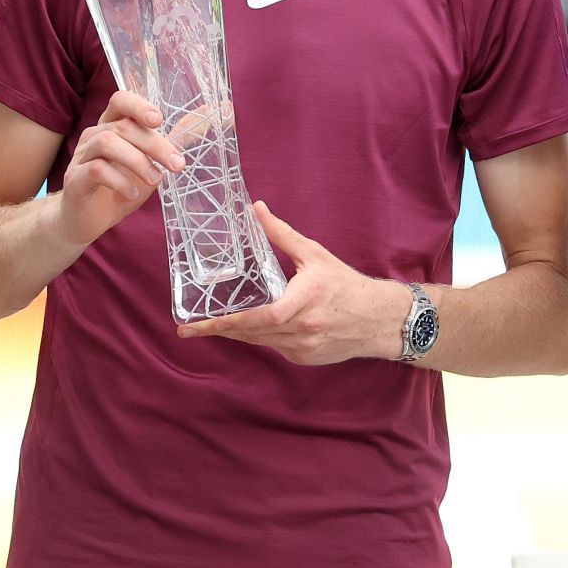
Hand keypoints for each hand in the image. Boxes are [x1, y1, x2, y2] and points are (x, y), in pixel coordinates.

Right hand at [47, 91, 184, 249]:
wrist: (88, 220)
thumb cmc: (121, 186)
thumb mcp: (153, 161)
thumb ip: (176, 139)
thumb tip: (207, 113)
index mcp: (112, 125)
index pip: (120, 100)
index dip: (139, 105)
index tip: (160, 121)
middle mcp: (94, 135)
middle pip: (123, 126)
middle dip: (155, 144)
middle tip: (177, 165)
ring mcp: (81, 156)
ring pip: (107, 142)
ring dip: (138, 161)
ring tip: (155, 180)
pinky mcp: (75, 178)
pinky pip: (96, 169)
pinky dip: (120, 180)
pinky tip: (133, 194)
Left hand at [176, 201, 406, 364]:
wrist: (378, 319)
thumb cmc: (346, 284)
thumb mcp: (315, 255)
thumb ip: (282, 234)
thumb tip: (255, 209)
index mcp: (304, 301)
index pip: (259, 317)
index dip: (225, 323)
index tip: (196, 326)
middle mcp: (303, 329)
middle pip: (252, 334)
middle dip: (220, 331)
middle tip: (189, 329)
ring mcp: (304, 348)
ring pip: (261, 343)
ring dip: (238, 334)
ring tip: (214, 327)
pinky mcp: (306, 358)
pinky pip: (275, 348)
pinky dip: (262, 338)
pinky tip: (253, 328)